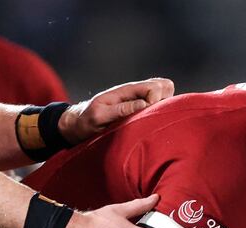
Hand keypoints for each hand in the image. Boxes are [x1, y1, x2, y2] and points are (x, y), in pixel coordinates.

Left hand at [58, 78, 174, 143]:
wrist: (79, 124)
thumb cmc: (87, 121)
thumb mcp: (100, 116)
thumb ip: (121, 109)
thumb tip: (144, 104)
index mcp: (125, 91)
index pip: (153, 86)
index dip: (156, 100)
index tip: (148, 115)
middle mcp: (136, 91)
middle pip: (164, 85)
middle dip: (165, 99)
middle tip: (154, 115)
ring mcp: (140, 99)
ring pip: (166, 92)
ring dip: (166, 103)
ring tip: (155, 118)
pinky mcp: (142, 108)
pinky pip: (161, 103)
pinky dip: (164, 108)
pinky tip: (155, 119)